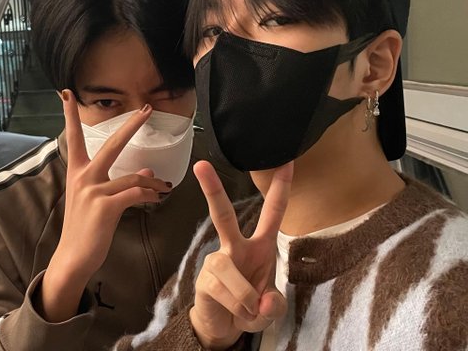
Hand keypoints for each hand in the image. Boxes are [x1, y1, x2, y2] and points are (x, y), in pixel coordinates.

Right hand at [37, 89, 170, 321]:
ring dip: (154, 181)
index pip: (74, 138)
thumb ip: (120, 181)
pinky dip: (150, 194)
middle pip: (111, 144)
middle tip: (147, 109)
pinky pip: (136, 193)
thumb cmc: (88, 226)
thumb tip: (147, 168)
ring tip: (164, 187)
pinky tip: (157, 198)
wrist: (74, 258)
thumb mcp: (100, 199)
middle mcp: (83, 177)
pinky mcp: (105, 207)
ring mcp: (93, 191)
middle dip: (130, 125)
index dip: (70, 116)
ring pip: (134, 175)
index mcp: (78, 172)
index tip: (66, 94)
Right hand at [189, 160, 292, 348]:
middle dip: (212, 189)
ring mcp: (217, 260)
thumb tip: (264, 301)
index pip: (272, 212)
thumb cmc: (250, 305)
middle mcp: (236, 246)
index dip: (280, 188)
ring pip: (228, 266)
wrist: (225, 325)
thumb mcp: (270, 308)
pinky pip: (221, 287)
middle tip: (201, 165)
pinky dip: (236, 305)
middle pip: (223, 214)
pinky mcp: (203, 278)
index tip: (287, 162)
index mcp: (260, 245)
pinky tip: (237, 311)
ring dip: (244, 295)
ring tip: (249, 309)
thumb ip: (274, 306)